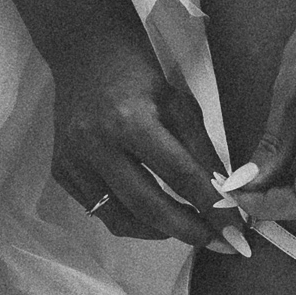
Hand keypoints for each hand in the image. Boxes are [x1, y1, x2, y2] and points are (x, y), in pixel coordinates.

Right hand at [49, 30, 234, 246]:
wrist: (83, 52)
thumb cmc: (138, 73)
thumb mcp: (178, 103)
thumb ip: (199, 150)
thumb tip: (223, 197)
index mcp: (131, 121)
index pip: (179, 175)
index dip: (211, 206)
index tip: (235, 230)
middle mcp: (97, 145)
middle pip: (146, 206)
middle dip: (186, 230)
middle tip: (214, 242)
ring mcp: (73, 160)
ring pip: (119, 218)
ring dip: (156, 232)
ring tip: (182, 227)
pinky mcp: (60, 170)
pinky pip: (97, 210)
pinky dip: (128, 218)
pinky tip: (148, 213)